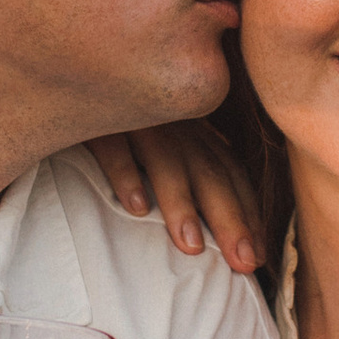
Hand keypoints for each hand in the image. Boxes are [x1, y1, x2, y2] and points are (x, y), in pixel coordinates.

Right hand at [87, 121, 265, 272]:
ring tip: (193, 247)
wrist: (78, 77)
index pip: (229, 172)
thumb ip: (185, 170)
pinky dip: (125, 174)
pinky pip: (113, 146)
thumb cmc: (118, 119)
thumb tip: (204, 233)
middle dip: (231, 218)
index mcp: (191, 131)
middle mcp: (172, 125)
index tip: (260, 255)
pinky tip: (135, 207)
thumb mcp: (159, 138)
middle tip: (246, 262)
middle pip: (209, 172)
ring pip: (166, 160)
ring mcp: (136, 119)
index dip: (248, 213)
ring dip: (182, 203)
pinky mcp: (97, 119)